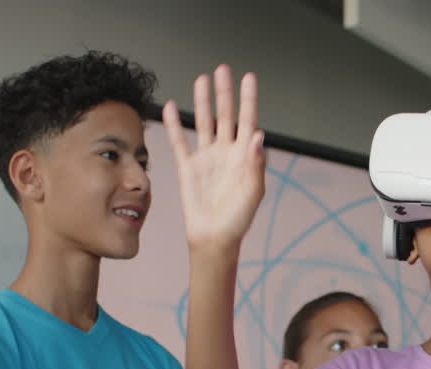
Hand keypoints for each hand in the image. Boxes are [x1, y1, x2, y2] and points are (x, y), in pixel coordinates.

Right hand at [163, 65, 266, 255]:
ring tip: (201, 79)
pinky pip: (179, 141)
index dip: (248, 99)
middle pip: (225, 115)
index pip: (247, 120)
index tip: (248, 78)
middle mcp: (226, 153)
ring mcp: (206, 158)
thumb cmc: (238, 218)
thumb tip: (258, 135)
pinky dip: (174, 124)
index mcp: (244, 156)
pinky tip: (172, 106)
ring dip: (203, 101)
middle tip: (222, 69)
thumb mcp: (253, 191)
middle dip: (224, 93)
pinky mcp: (187, 167)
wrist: (214, 237)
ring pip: (204, 122)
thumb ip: (256, 163)